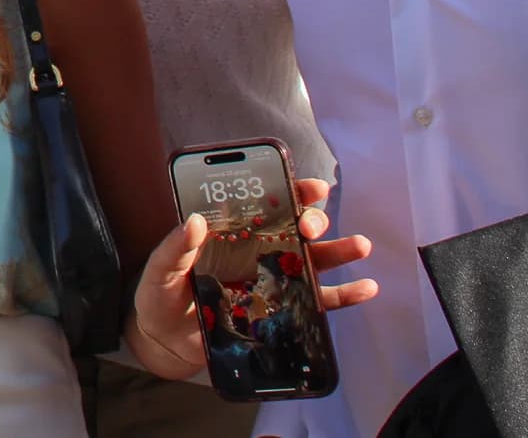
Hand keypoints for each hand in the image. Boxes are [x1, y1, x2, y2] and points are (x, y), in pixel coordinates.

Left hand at [128, 177, 376, 379]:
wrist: (165, 340)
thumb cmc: (161, 295)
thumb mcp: (161, 268)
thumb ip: (175, 247)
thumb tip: (195, 220)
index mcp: (231, 232)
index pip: (265, 202)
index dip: (290, 189)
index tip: (309, 186)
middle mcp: (258, 250)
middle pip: (295, 227)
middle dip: (311, 219)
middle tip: (309, 227)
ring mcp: (273, 279)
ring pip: (314, 260)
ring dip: (339, 250)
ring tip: (360, 245)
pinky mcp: (282, 311)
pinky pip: (319, 301)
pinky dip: (345, 295)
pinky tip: (366, 287)